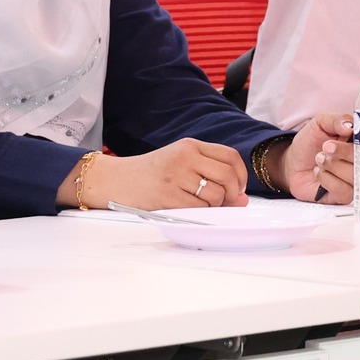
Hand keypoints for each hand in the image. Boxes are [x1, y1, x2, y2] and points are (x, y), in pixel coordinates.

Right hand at [75, 140, 251, 211]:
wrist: (117, 180)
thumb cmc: (150, 174)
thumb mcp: (179, 163)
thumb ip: (209, 174)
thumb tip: (241, 199)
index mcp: (189, 146)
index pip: (230, 156)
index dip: (241, 175)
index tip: (238, 188)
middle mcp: (185, 157)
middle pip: (227, 176)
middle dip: (233, 194)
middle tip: (227, 203)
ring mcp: (176, 176)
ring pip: (216, 195)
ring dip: (215, 206)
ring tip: (200, 206)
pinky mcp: (168, 195)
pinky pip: (199, 208)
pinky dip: (200, 214)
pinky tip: (189, 210)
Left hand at [278, 115, 355, 204]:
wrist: (292, 163)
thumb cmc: (310, 142)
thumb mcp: (320, 124)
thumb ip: (336, 120)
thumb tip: (351, 126)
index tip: (347, 135)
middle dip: (344, 152)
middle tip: (326, 146)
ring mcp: (356, 181)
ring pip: (356, 177)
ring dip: (334, 165)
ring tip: (319, 158)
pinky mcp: (345, 196)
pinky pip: (344, 191)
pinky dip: (328, 179)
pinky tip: (319, 172)